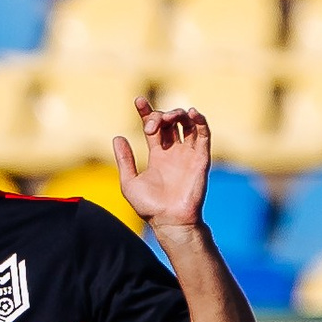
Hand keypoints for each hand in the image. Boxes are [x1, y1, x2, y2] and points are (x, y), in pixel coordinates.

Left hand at [113, 96, 209, 230]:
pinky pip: (204, 134)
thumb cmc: (149, 207)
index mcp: (158, 156)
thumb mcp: (129, 183)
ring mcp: (188, 155)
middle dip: (160, 115)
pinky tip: (191, 113)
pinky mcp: (201, 158)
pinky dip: (200, 121)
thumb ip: (124, 160)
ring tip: (170, 117)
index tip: (138, 101)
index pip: (154, 127)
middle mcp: (174, 153)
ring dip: (179, 114)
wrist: (170, 221)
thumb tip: (117, 137)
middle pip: (170, 122)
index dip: (146, 112)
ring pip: (187, 124)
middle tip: (151, 124)